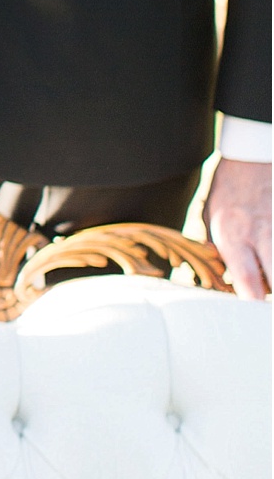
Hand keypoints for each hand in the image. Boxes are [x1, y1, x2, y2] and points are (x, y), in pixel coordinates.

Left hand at [204, 157, 270, 299]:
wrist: (251, 157)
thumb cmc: (228, 191)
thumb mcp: (210, 219)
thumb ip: (217, 252)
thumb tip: (217, 283)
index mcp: (233, 235)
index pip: (247, 281)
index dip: (254, 306)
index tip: (253, 321)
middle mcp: (261, 233)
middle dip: (272, 297)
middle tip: (263, 313)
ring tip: (265, 282)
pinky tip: (270, 259)